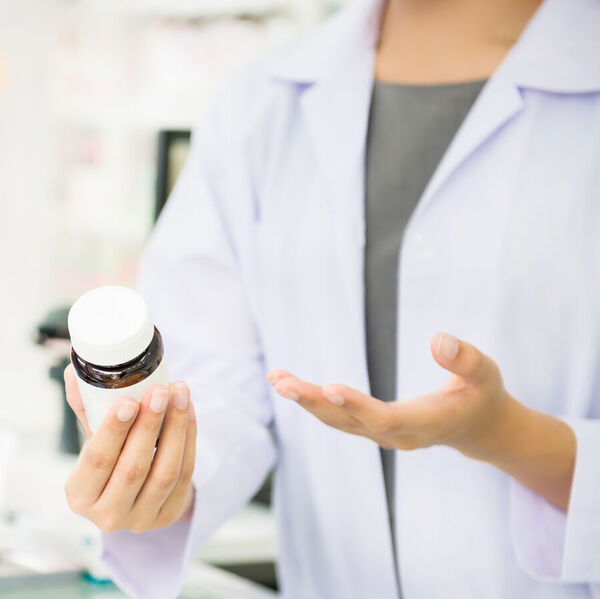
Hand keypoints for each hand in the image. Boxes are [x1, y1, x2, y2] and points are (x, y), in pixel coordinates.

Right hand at [64, 365, 195, 532]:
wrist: (137, 494)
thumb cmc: (112, 460)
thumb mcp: (95, 439)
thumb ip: (88, 409)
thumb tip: (76, 371)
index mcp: (80, 494)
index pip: (97, 461)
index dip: (113, 431)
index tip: (128, 401)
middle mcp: (108, 514)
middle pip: (133, 468)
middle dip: (149, 425)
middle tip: (160, 391)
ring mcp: (141, 519)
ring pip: (164, 472)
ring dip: (176, 428)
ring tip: (180, 394)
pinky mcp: (169, 515)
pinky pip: (185, 474)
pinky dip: (189, 439)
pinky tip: (189, 411)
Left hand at [268, 333, 510, 456]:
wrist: (478, 427)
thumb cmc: (481, 394)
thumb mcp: (486, 373)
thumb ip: (466, 359)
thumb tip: (438, 339)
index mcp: (427, 423)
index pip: (387, 418)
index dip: (358, 405)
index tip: (329, 386)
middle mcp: (399, 435)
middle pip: (350, 422)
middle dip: (314, 402)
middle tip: (282, 382)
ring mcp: (383, 435)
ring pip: (337, 421)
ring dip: (306, 401)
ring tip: (276, 379)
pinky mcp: (373, 427)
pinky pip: (338, 417)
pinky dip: (314, 401)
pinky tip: (291, 384)